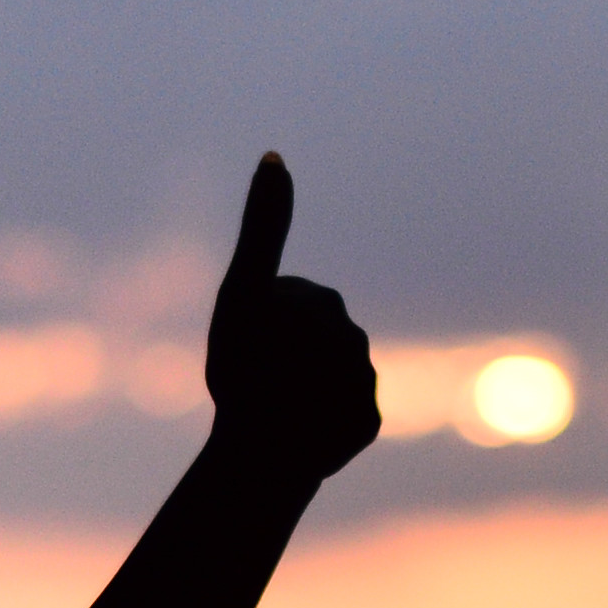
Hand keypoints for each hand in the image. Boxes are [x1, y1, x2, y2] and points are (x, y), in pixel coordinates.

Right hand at [203, 153, 379, 491]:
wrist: (270, 453)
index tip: (244, 347)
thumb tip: (277, 155)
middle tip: (252, 382)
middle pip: (301, 345)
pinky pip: (336, 421)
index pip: (279, 308)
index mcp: (325, 302)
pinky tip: (293, 436)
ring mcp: (362, 384)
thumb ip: (262, 227)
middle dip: (278, 359)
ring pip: (319, 384)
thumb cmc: (247, 367)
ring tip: (271, 413)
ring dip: (296, 395)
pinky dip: (315, 428)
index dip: (252, 327)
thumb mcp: (242, 289)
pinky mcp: (365, 426)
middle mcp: (354, 338)